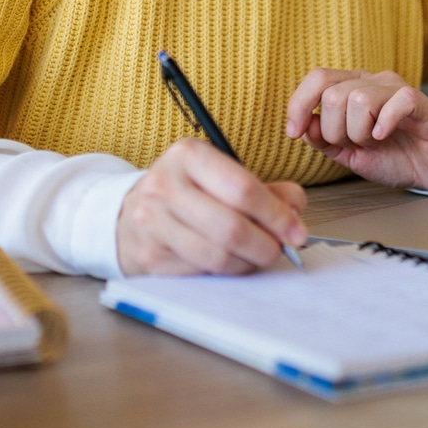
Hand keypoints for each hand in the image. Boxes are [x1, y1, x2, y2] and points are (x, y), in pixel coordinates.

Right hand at [117, 138, 308, 275]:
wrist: (131, 213)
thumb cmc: (186, 193)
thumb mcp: (221, 176)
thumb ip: (265, 190)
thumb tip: (295, 210)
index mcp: (188, 155)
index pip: (243, 188)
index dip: (277, 215)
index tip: (296, 232)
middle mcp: (164, 185)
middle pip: (231, 227)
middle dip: (266, 245)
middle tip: (279, 249)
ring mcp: (152, 222)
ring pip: (217, 255)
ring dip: (247, 262)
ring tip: (256, 255)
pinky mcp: (149, 254)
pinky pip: (200, 272)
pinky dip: (226, 272)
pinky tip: (231, 262)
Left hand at [286, 68, 427, 191]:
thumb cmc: (394, 156)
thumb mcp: (348, 153)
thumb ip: (324, 139)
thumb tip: (304, 125)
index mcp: (353, 87)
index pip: (317, 79)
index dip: (299, 104)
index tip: (294, 132)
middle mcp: (373, 81)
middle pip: (333, 94)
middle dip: (335, 130)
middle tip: (354, 144)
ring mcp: (397, 90)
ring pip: (359, 99)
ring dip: (359, 132)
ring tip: (374, 142)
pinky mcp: (420, 103)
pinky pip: (396, 102)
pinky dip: (384, 123)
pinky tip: (385, 136)